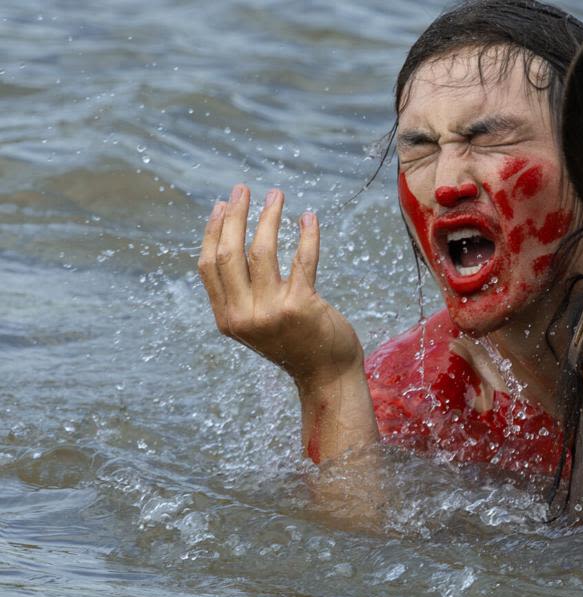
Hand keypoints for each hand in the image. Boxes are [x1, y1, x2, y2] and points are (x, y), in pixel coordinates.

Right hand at [198, 184, 362, 384]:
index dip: (213, 232)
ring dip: (269, 217)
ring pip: (262, 252)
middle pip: (230, 254)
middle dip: (236, 216)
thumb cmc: (294, 342)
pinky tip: (309, 217)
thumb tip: (231, 243)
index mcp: (227, 318)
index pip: (209, 266)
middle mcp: (244, 316)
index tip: (222, 206)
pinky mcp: (302, 305)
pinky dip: (307, 235)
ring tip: (276, 195)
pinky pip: (302, 259)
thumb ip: (240, 295)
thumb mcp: (255, 323)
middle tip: (243, 189)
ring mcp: (272, 311)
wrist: (326, 374)